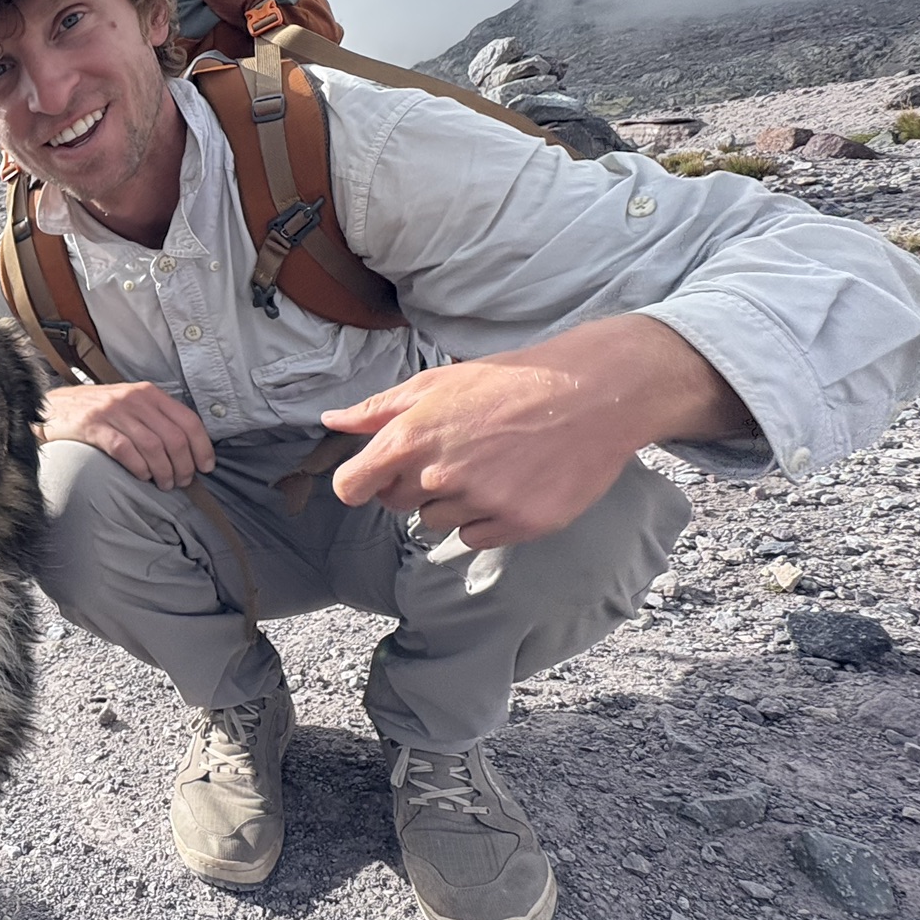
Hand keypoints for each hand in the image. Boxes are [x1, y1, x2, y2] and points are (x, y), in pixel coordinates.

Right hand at [41, 381, 215, 489]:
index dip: (202, 447)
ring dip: (164, 471)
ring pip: (153, 446)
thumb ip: (156, 418)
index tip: (206, 467)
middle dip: (183, 465)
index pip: (188, 420)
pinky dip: (139, 468)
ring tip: (164, 485)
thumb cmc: (98, 412)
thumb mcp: (131, 404)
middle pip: (174, 437)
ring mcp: (113, 412)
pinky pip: (126, 450)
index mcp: (149, 393)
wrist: (55, 408)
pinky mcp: (94, 427)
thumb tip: (189, 448)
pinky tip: (142, 477)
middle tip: (182, 482)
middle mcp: (134, 399)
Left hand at [322, 314, 751, 549]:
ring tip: (489, 462)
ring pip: (436, 521)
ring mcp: (479, 503)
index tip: (372, 477)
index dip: (359, 482)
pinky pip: (475, 537)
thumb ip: (378, 408)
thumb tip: (330, 422)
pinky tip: (510, 483)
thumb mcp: (436, 382)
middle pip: (395, 503)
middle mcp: (438, 475)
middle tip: (454, 451)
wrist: (590, 393)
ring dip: (452, 500)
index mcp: (410, 437)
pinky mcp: (517, 525)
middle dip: (412, 482)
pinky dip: (486, 518)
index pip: (352, 486)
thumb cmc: (508, 382)